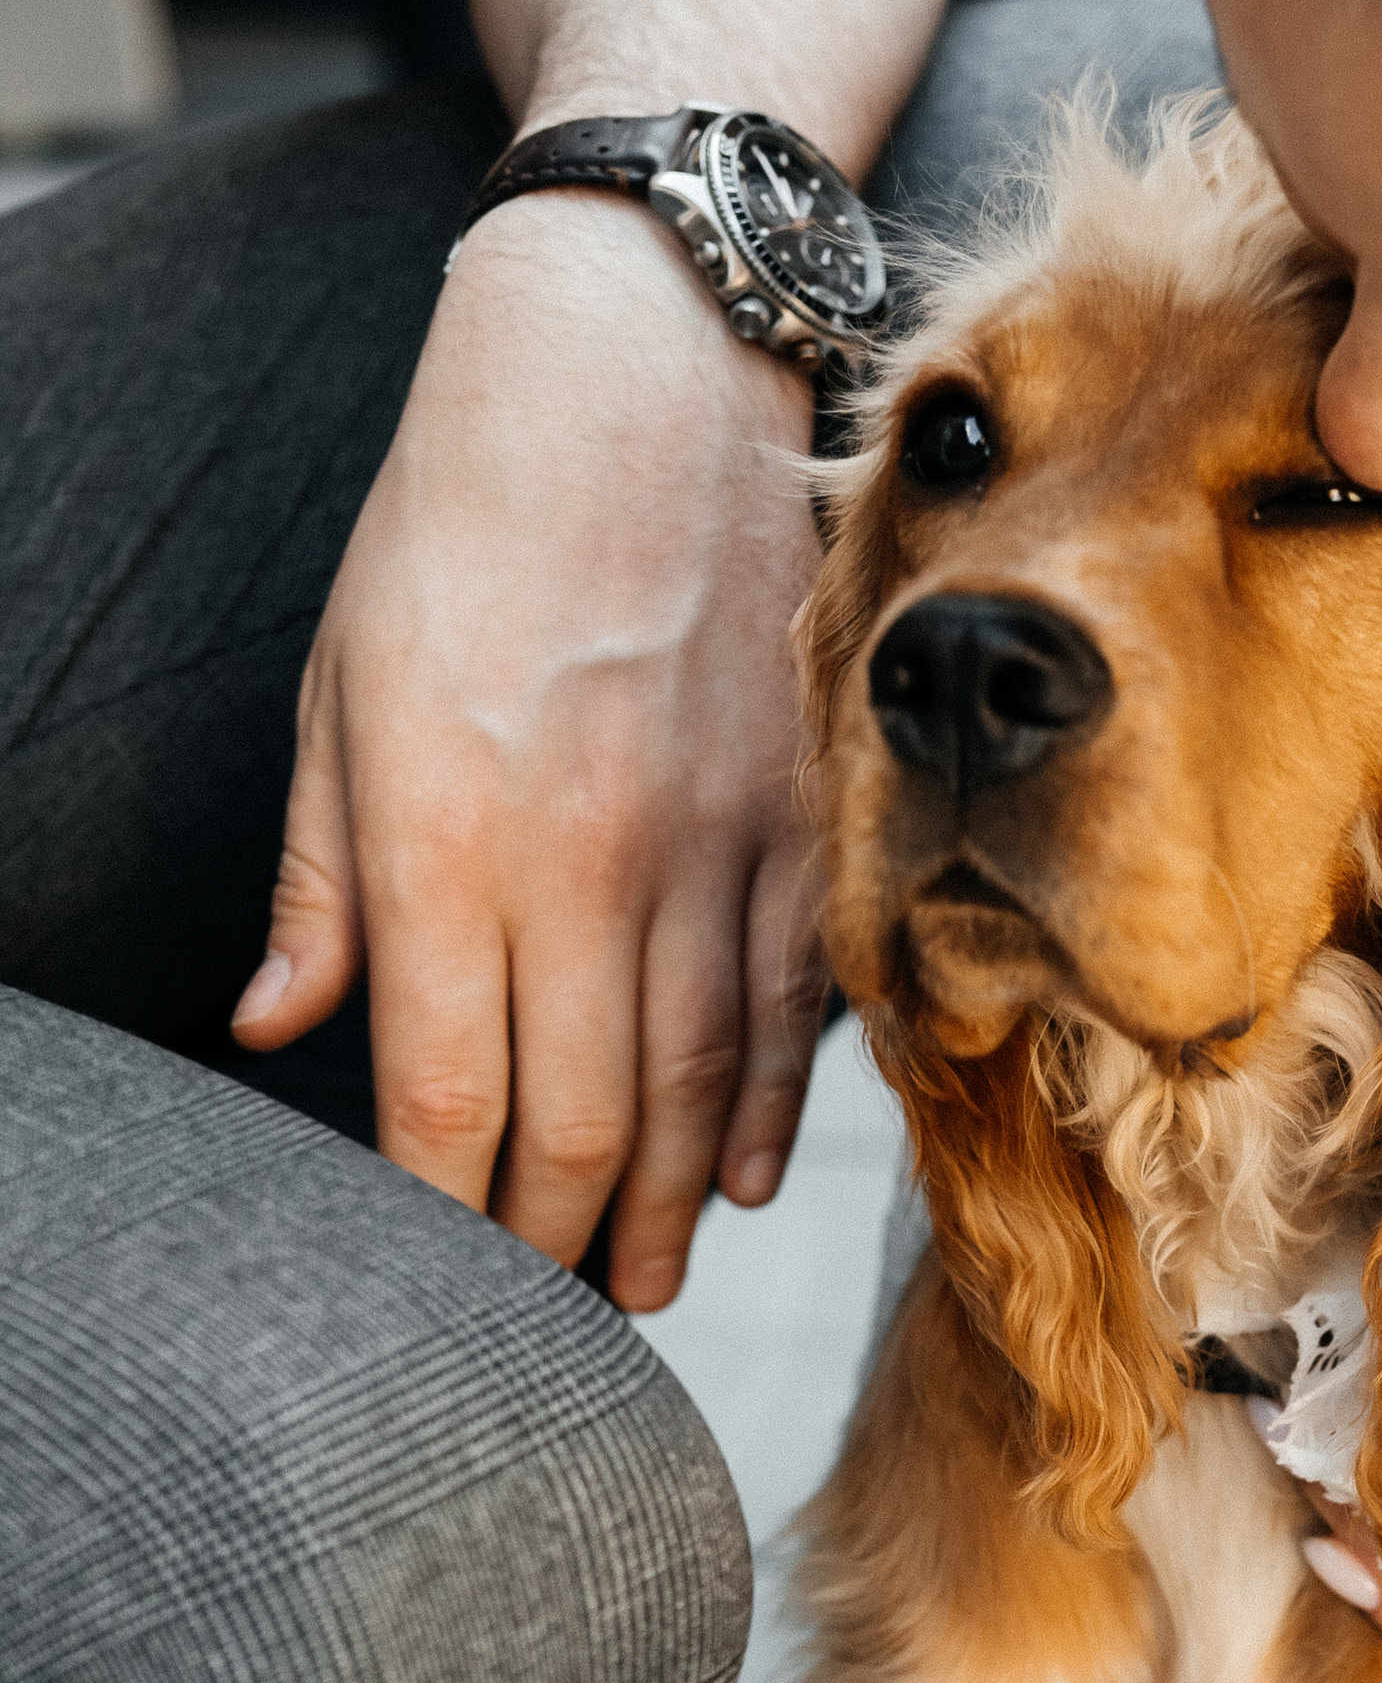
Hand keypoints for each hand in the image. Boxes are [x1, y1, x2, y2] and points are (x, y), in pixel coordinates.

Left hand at [232, 199, 828, 1309]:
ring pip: (698, 1089)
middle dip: (558, 1241)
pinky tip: (747, 1178)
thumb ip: (319, 882)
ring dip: (671, 1207)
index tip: (438, 1279)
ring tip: (643, 1283)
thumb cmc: (464, 517)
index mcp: (446, 836)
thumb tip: (276, 1029)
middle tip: (547, 1316)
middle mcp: (587, 863)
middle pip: (580, 1123)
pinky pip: (792, 1007)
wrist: (643, 366)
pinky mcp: (804, 817)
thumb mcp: (339, 686)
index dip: (442, 1213)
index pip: (443, 1094)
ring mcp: (713, 846)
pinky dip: (770, 1110)